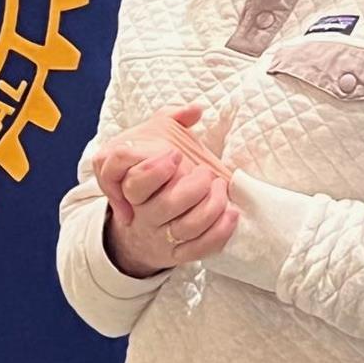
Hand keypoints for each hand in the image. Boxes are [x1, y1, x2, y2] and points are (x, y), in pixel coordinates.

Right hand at [92, 103, 238, 277]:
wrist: (141, 228)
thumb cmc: (155, 176)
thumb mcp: (155, 141)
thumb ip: (172, 118)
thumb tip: (196, 108)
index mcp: (132, 186)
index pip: (131, 180)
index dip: (153, 169)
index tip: (175, 156)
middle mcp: (143, 213)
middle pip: (163, 205)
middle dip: (191, 188)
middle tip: (205, 173)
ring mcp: (159, 235)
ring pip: (184, 227)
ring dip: (210, 208)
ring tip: (221, 188)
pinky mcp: (175, 253)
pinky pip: (197, 250)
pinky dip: (218, 233)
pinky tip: (232, 214)